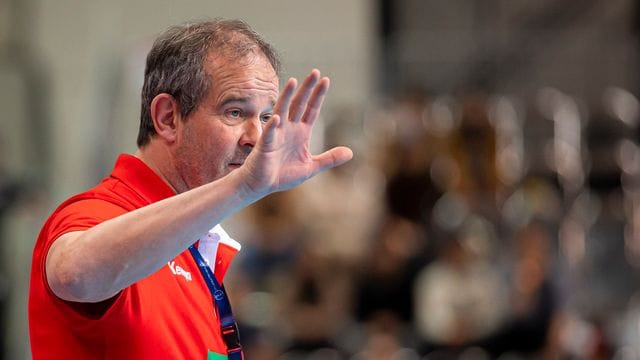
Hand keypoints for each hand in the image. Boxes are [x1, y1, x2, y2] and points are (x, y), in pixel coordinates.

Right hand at [241, 69, 352, 196]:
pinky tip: (278, 117)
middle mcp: (288, 129)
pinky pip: (269, 134)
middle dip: (307, 89)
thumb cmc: (283, 174)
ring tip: (293, 81)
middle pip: (299, 104)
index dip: (318, 96)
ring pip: (282, 111)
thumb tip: (351, 152)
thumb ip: (330, 159)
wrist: (262, 185)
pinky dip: (273, 126)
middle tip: (315, 72)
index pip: (311, 110)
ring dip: (287, 97)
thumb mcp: (311, 167)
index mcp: (301, 132)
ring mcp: (276, 134)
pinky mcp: (265, 146)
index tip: (326, 80)